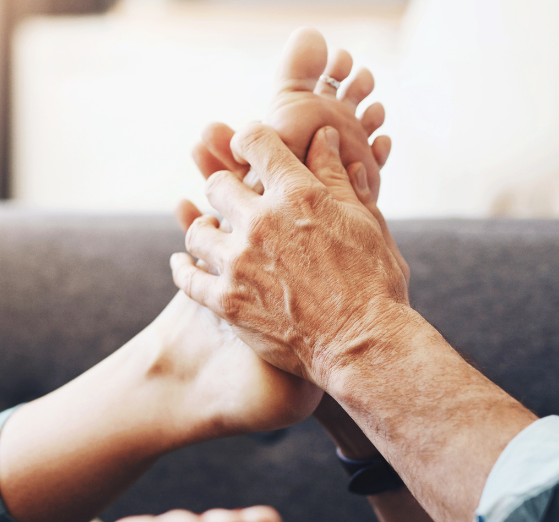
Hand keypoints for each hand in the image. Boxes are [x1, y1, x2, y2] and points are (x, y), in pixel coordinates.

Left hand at [179, 121, 408, 282]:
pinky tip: (184, 265)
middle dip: (225, 187)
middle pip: (218, 183)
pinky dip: (183, 268)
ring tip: (211, 234)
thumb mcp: (366, 222)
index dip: (249, 139)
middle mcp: (262, 221)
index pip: (256, 141)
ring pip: (198, 230)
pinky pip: (188, 278)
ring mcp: (239, 262)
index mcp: (298, 194)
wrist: (362, 345)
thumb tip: (322, 138)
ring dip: (205, 229)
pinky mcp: (227, 301)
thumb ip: (337, 178)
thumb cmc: (375, 284)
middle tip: (232, 200)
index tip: (248, 150)